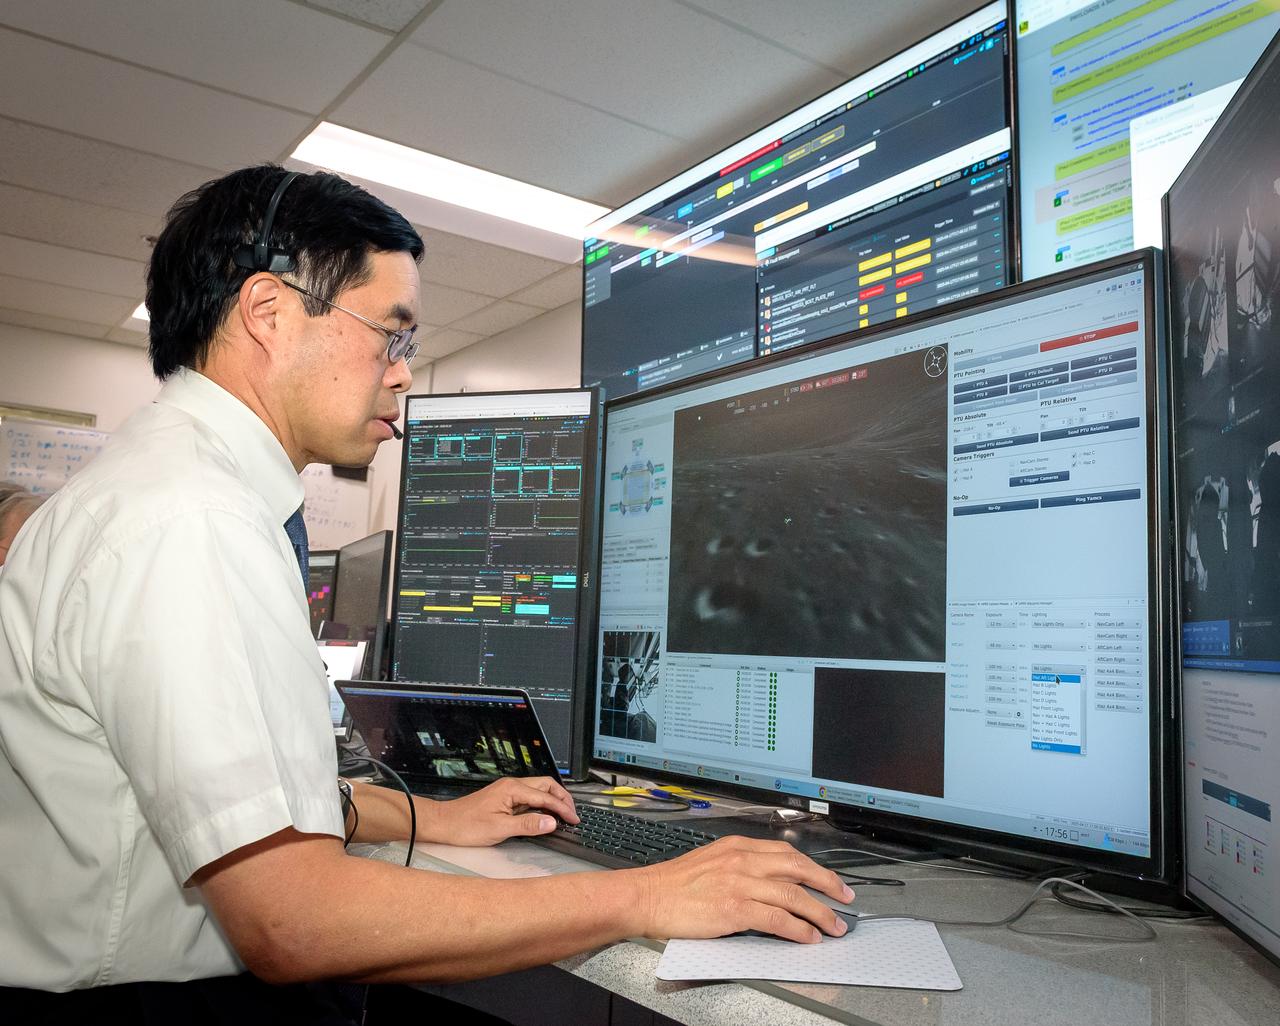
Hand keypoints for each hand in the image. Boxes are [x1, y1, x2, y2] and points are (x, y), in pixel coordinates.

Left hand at [429, 776, 578, 846]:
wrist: (445, 823)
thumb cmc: (466, 825)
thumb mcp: (500, 828)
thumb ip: (528, 825)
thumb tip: (551, 822)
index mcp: (512, 789)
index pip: (545, 797)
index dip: (562, 809)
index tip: (573, 819)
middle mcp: (511, 786)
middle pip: (546, 785)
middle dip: (562, 798)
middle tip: (572, 813)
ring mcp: (508, 791)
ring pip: (538, 789)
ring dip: (552, 799)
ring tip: (563, 814)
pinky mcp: (504, 798)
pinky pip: (529, 797)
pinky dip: (541, 804)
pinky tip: (544, 815)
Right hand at [633, 836, 853, 942]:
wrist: (648, 896)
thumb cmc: (675, 884)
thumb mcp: (712, 861)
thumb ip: (742, 866)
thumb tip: (772, 883)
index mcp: (737, 846)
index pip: (787, 853)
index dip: (814, 867)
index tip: (829, 879)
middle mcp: (742, 860)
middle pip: (798, 868)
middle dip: (827, 884)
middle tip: (845, 898)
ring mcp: (739, 884)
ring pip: (793, 896)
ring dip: (819, 913)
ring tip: (833, 926)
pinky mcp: (734, 909)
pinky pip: (776, 919)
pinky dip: (797, 929)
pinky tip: (807, 937)